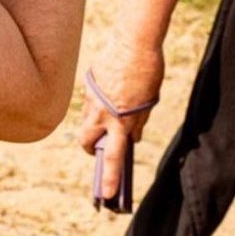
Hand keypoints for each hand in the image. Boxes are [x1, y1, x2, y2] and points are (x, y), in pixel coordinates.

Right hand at [76, 42, 162, 201]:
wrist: (134, 41)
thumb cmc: (148, 72)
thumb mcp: (148, 102)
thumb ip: (137, 122)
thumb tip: (132, 137)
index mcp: (121, 120)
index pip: (113, 156)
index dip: (109, 178)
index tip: (106, 195)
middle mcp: (102, 112)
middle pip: (85, 141)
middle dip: (89, 148)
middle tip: (97, 147)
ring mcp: (92, 97)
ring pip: (86, 120)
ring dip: (95, 123)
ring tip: (112, 109)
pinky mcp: (88, 82)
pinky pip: (89, 99)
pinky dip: (98, 101)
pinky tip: (112, 86)